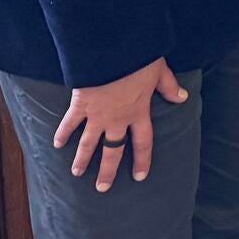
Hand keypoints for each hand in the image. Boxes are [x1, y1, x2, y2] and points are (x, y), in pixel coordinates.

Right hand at [51, 56, 187, 190]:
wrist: (114, 50)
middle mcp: (118, 119)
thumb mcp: (160, 71)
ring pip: (89, 143)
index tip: (139, 177)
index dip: (141, 160)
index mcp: (139, 112)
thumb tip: (182, 98)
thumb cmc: (139, 59)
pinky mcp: (81, 105)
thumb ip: (170, 87)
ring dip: (82, 159)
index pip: (142, 142)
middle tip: (102, 188)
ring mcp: (97, 114)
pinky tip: (56, 145)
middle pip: (113, 150)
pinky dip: (62, 133)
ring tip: (77, 173)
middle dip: (107, 170)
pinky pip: (69, 123)